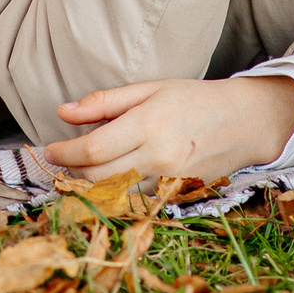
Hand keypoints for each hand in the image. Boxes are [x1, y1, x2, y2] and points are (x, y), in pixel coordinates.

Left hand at [42, 76, 293, 181]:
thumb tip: (63, 112)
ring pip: (116, 196)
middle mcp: (159, 157)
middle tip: (60, 163)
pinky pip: (137, 202)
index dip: (64, 153)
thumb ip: (104, 103)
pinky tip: (109, 183)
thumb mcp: (149, 89)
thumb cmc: (193, 100)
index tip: (49, 150)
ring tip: (79, 173)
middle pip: (99, 178)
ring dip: (91, 188)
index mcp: (149, 125)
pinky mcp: (178, 197)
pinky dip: (117, 196)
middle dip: (72, 172)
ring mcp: (170, 182)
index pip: (93, 149)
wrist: (244, 122)